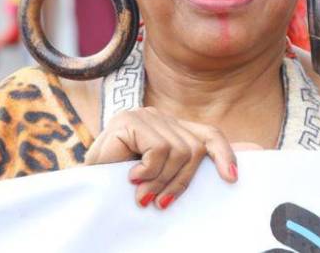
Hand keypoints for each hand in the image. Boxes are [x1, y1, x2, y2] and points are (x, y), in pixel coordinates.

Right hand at [83, 107, 237, 208]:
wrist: (81, 187)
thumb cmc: (120, 186)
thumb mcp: (159, 178)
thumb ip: (184, 171)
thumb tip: (238, 170)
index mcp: (171, 129)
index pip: (208, 135)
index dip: (224, 154)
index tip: (232, 179)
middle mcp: (161, 118)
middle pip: (194, 149)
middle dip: (180, 181)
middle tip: (160, 202)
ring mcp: (145, 116)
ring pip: (178, 150)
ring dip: (161, 180)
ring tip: (142, 195)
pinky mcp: (130, 121)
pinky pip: (158, 149)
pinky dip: (148, 171)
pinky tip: (131, 178)